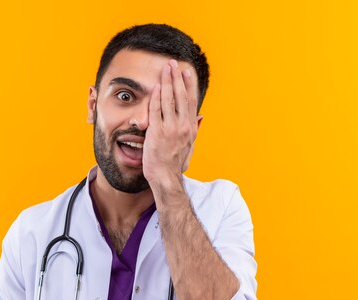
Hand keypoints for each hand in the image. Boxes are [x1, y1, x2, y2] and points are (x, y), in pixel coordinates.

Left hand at [142, 60, 201, 188]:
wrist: (165, 177)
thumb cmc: (175, 163)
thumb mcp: (190, 146)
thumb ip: (195, 129)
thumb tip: (201, 116)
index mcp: (191, 128)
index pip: (191, 101)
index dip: (189, 84)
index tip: (186, 72)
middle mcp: (183, 126)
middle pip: (181, 96)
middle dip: (177, 78)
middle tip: (173, 63)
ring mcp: (170, 128)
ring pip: (169, 100)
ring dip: (167, 82)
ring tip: (165, 69)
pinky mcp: (157, 132)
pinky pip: (156, 110)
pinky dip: (157, 97)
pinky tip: (156, 86)